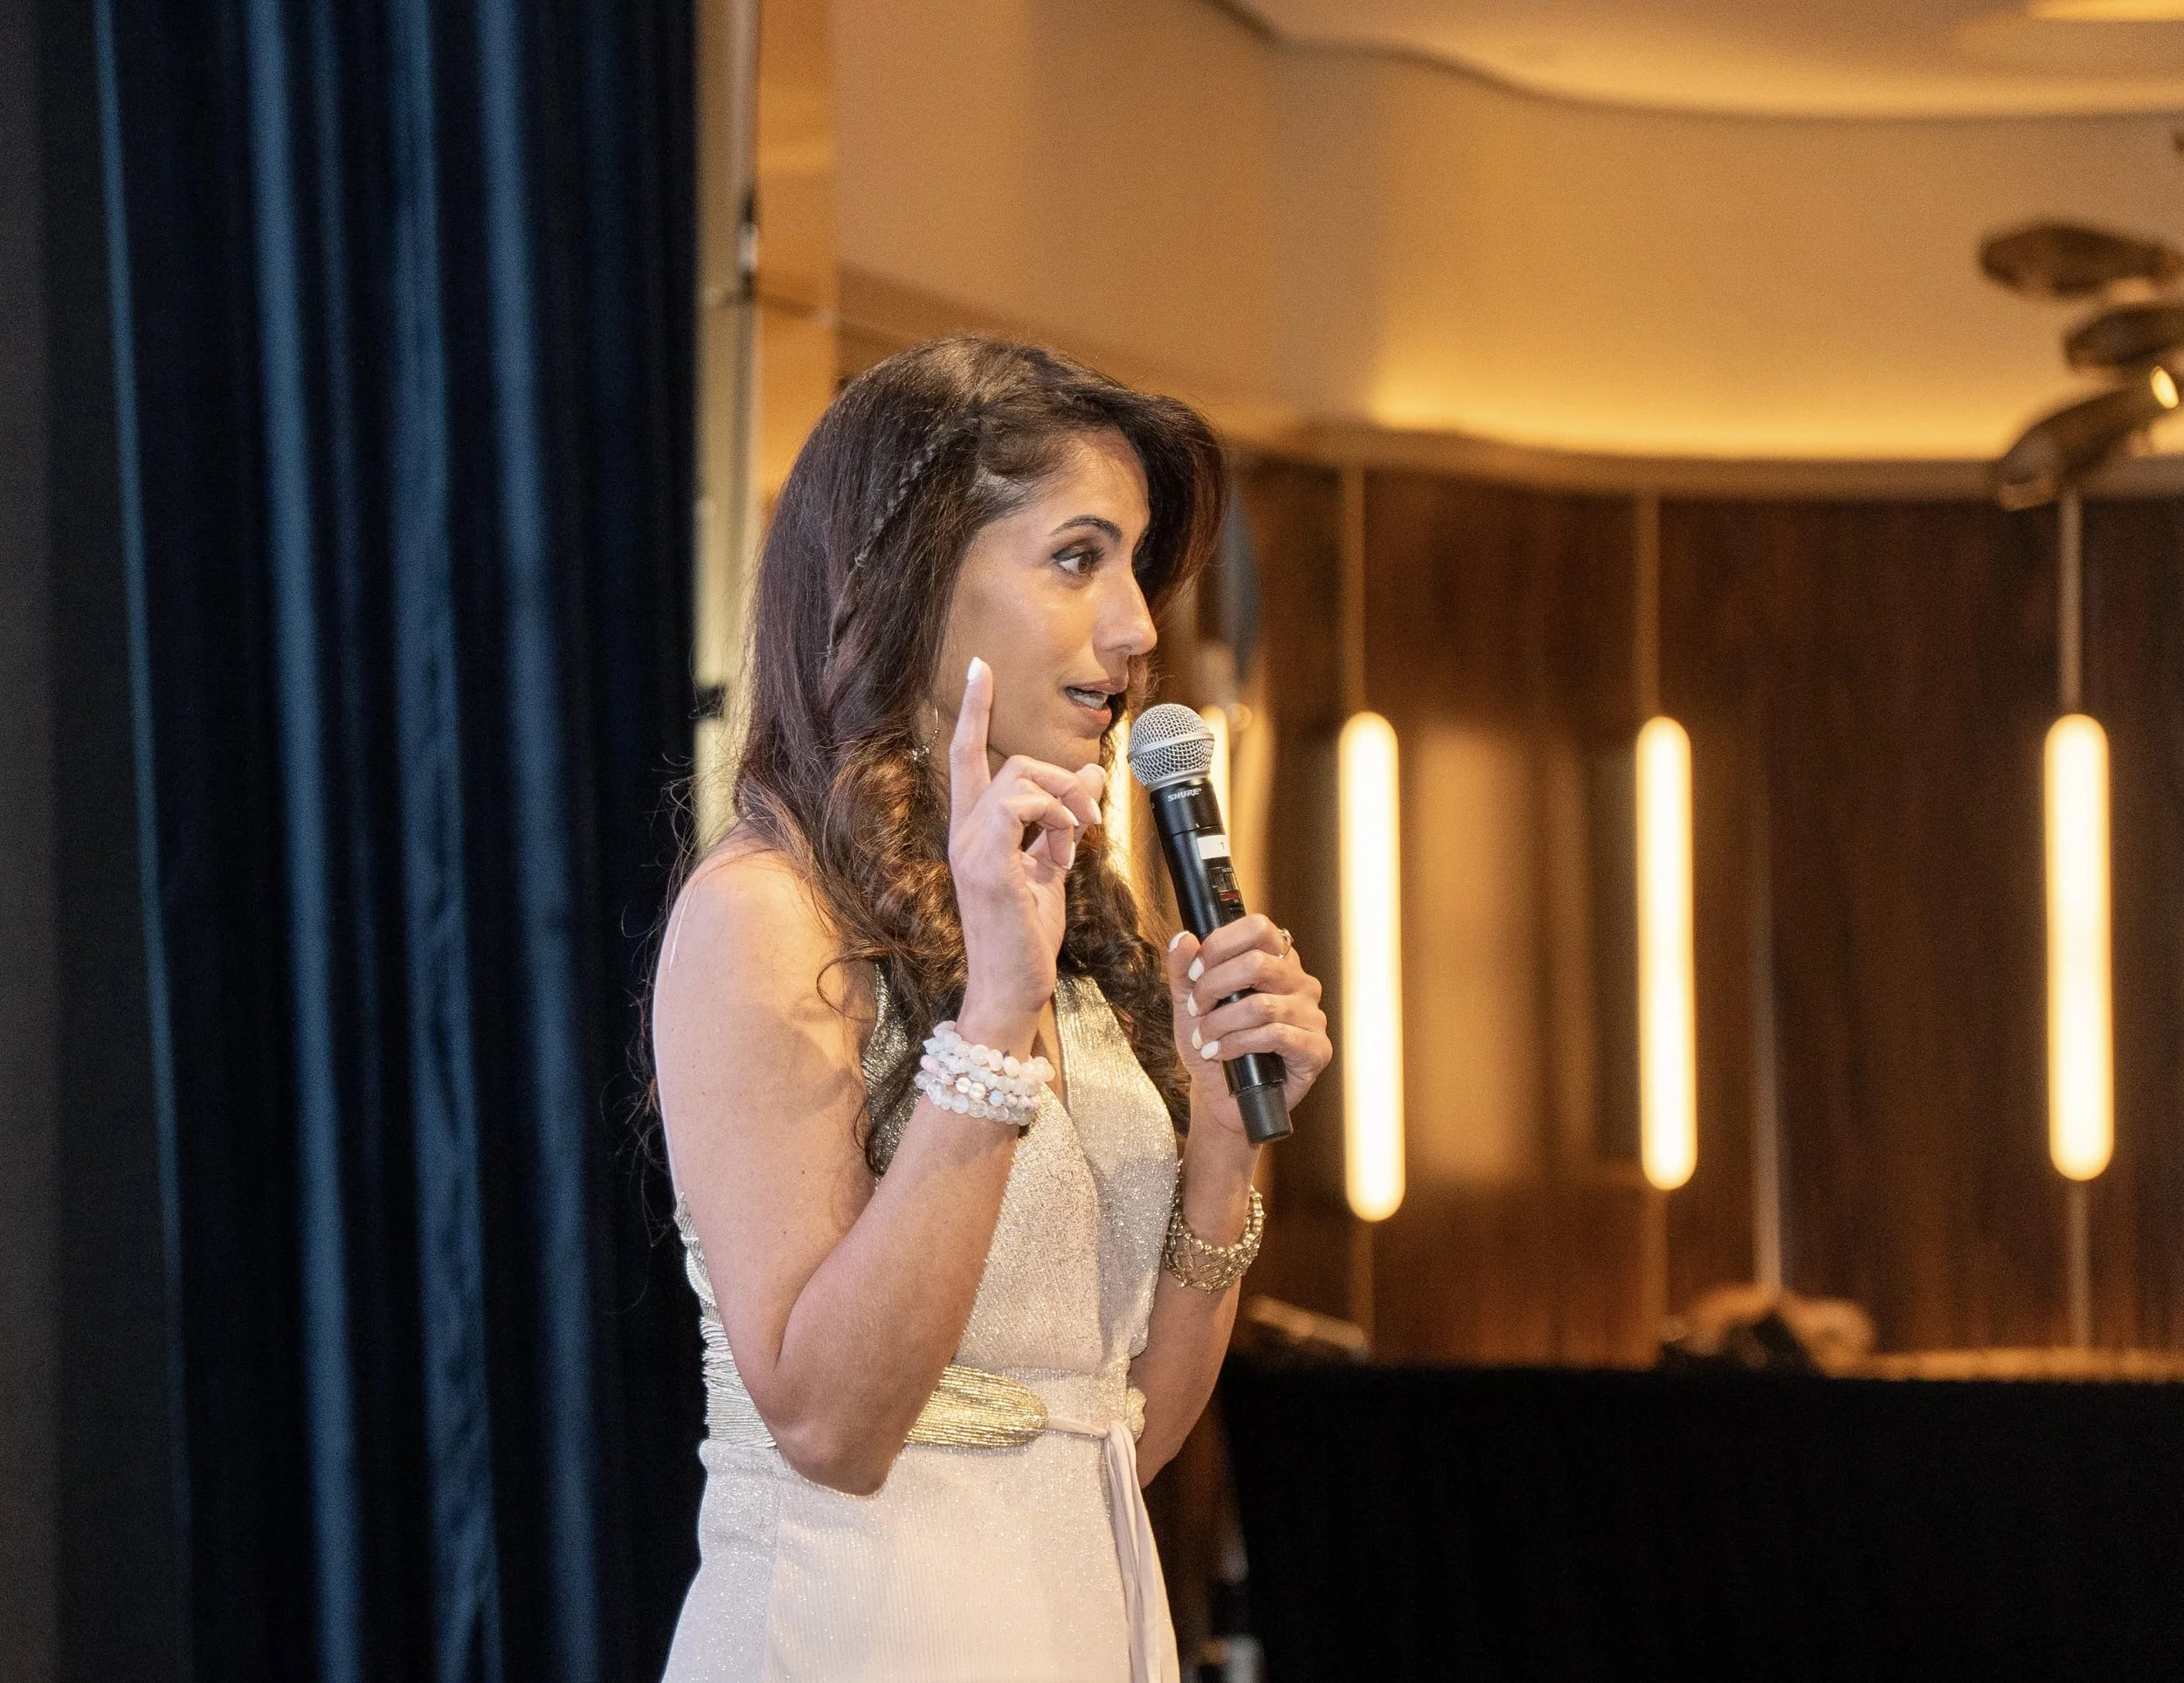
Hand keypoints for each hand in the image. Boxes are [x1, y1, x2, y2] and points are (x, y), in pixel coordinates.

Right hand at [947, 657, 1104, 1041]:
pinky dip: (1054, 819)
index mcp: (975, 832)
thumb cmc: (1025, 938)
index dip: (976, 712)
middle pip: (1011, 762)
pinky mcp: (987, 864)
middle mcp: (963, 833)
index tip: (981, 668)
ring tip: (1078, 842)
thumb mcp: (1051, 869)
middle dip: (1061, 779)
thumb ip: (1064, 823)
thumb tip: (1091, 775)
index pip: (968, 757)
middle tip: (1089, 822)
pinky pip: (1021, 805)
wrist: (1012, 990)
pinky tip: (1064, 852)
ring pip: (1020, 777)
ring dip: (1064, 802)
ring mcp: (971, 847)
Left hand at [1165, 914, 1330, 1142]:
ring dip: (1220, 1024)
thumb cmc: (1212, 1044)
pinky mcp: (1316, 1050)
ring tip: (1203, 1039)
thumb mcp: (1188, 1004)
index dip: (1220, 944)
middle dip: (1214, 986)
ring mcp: (1312, 1016)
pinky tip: (1219, 1054)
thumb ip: (1183, 970)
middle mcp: (1300, 982)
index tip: (1195, 971)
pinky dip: (1237, 1044)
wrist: (1222, 1096)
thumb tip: (1184, 938)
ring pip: (1262, 1005)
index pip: (1258, 927)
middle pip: (1258, 963)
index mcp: (1276, 961)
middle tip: (1196, 1008)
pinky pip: (1276, 1036)